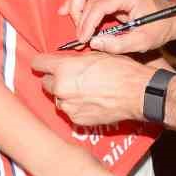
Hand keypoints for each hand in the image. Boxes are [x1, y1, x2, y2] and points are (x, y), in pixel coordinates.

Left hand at [32, 50, 153, 128]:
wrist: (137, 94)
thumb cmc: (121, 71)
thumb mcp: (96, 55)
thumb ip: (75, 60)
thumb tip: (67, 61)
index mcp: (64, 68)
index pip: (38, 63)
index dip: (43, 62)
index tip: (45, 64)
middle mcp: (61, 87)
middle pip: (45, 83)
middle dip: (55, 79)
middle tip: (70, 78)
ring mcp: (67, 106)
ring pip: (58, 99)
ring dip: (65, 95)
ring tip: (84, 92)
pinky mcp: (76, 119)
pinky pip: (70, 111)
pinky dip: (76, 107)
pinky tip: (91, 102)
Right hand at [59, 0, 175, 52]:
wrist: (172, 17)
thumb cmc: (159, 28)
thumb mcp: (142, 41)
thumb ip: (118, 44)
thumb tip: (94, 43)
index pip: (98, 6)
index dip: (87, 24)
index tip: (82, 40)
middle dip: (79, 18)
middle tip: (80, 37)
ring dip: (75, 8)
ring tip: (74, 27)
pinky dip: (77, 3)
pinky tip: (65, 11)